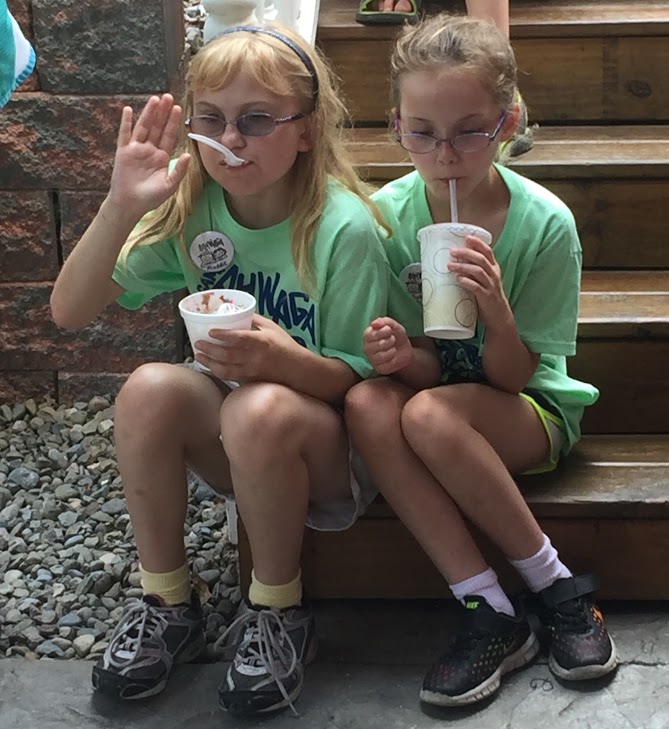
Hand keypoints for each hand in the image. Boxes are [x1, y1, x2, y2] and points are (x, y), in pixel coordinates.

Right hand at [106, 94, 190, 219]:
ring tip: (155, 99)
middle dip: (163, 113)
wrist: (130, 205)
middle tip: (169, 97)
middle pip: (157, 127)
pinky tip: (129, 110)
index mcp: (162, 157)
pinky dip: (126, 122)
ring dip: (148, 113)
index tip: (179, 109)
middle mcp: (150, 150)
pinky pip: (125, 134)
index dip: (173, 123)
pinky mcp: (123, 152)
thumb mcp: (169, 185)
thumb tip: (188, 155)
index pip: (169, 136)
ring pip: (143, 127)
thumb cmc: (151, 198)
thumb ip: (179, 170)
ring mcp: (136, 149)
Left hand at [194, 314, 301, 383]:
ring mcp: (252, 370)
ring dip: (210, 362)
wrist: (297, 368)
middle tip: (198, 343)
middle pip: (228, 354)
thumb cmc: (285, 345)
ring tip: (198, 356)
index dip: (223, 335)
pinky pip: (230, 377)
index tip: (210, 331)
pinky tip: (210, 366)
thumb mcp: (272, 327)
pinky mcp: (251, 379)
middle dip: (210, 349)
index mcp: (262, 341)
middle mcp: (256, 357)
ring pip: (226, 368)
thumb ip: (254, 320)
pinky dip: (218, 372)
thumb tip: (237, 312)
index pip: (239, 338)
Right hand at [363, 317, 413, 374]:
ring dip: (391, 350)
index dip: (382, 332)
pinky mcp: (379, 368)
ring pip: (380, 356)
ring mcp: (372, 359)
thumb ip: (385, 321)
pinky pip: (385, 365)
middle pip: (374, 346)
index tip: (389, 330)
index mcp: (367, 336)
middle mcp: (367, 348)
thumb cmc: (396, 336)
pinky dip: (393, 359)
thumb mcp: (394, 326)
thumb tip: (375, 323)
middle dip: (388, 341)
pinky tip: (393, 356)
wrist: (405, 350)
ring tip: (393, 348)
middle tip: (393, 339)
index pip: (369, 335)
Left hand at [448, 235, 512, 328]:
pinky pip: (476, 287)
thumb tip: (455, 260)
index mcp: (493, 268)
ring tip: (450, 266)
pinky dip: (467, 282)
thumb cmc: (487, 295)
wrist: (498, 315)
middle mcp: (493, 275)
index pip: (487, 251)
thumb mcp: (483, 280)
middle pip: (481, 259)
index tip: (467, 237)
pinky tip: (458, 279)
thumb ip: (473, 270)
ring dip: (463, 267)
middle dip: (466, 253)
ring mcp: (491, 286)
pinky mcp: (486, 297)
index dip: (478, 243)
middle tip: (452, 251)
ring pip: (478, 271)